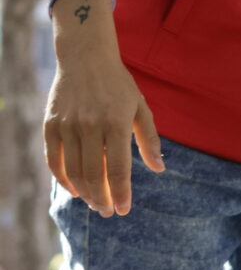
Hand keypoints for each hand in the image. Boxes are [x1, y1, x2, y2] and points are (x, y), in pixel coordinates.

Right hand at [43, 40, 163, 216]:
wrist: (85, 57)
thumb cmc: (118, 85)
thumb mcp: (140, 108)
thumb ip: (150, 140)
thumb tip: (159, 169)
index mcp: (116, 123)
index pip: (118, 169)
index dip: (121, 193)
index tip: (124, 210)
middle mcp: (90, 125)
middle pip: (94, 175)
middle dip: (103, 199)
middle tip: (109, 212)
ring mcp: (68, 125)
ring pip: (73, 171)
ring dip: (85, 193)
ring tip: (96, 203)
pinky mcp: (50, 124)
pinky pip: (53, 160)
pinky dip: (63, 178)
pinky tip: (75, 189)